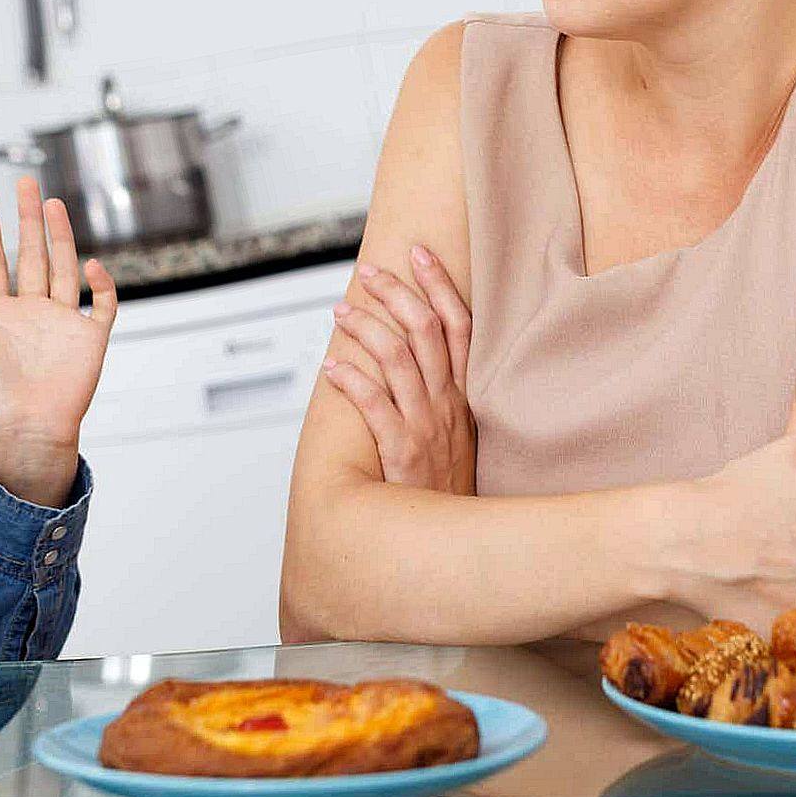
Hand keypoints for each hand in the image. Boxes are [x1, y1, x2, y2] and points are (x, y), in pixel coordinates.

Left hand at [0, 177, 116, 505]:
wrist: (26, 431)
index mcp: (0, 314)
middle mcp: (32, 312)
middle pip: (32, 254)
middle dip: (27, 219)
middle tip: (25, 184)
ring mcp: (63, 322)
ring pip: (63, 268)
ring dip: (59, 236)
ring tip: (52, 204)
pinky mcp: (90, 338)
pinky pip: (102, 305)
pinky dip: (101, 285)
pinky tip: (92, 266)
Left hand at [323, 245, 475, 494]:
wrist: (451, 542)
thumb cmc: (447, 490)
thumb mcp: (459, 437)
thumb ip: (442, 398)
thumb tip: (412, 357)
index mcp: (465, 397)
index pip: (460, 326)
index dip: (439, 285)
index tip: (419, 254)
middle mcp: (449, 405)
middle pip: (427, 331)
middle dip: (397, 293)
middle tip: (368, 273)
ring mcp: (428, 428)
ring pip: (398, 361)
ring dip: (366, 329)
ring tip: (339, 312)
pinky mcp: (404, 454)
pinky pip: (377, 407)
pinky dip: (353, 382)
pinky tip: (330, 368)